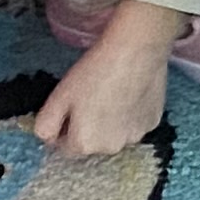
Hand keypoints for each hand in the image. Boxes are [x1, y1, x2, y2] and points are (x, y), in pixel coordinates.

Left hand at [31, 0, 182, 155]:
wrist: (136, 51)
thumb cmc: (93, 72)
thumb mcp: (58, 96)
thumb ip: (44, 125)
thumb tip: (47, 138)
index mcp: (85, 144)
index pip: (65, 147)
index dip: (64, 127)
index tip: (70, 106)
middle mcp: (111, 148)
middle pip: (92, 142)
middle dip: (88, 127)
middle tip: (91, 98)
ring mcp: (136, 137)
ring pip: (115, 134)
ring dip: (110, 123)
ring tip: (113, 94)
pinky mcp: (154, 123)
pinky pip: (135, 124)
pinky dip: (131, 115)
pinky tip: (131, 93)